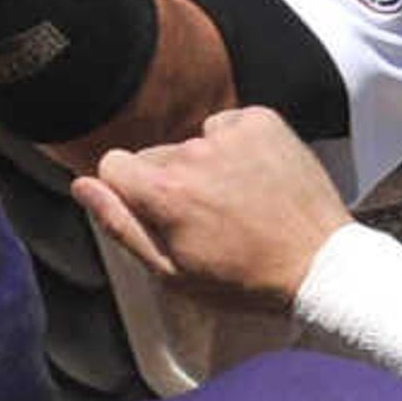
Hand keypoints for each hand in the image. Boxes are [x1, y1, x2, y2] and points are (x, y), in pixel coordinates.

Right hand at [73, 104, 349, 316]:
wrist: (319, 264)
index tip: (156, 215)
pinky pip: (227, 126)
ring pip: (190, 141)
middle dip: (168, 181)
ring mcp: (231, 134)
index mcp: (164, 192)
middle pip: (153, 155)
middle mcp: (193, 153)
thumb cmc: (244, 279)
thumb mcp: (171, 272)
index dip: (128, 192)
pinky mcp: (263, 121)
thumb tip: (82, 186)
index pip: (112, 164)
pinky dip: (235, 145)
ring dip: (203, 164)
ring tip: (236, 201)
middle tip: (206, 218)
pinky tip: (255, 178)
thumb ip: (120, 226)